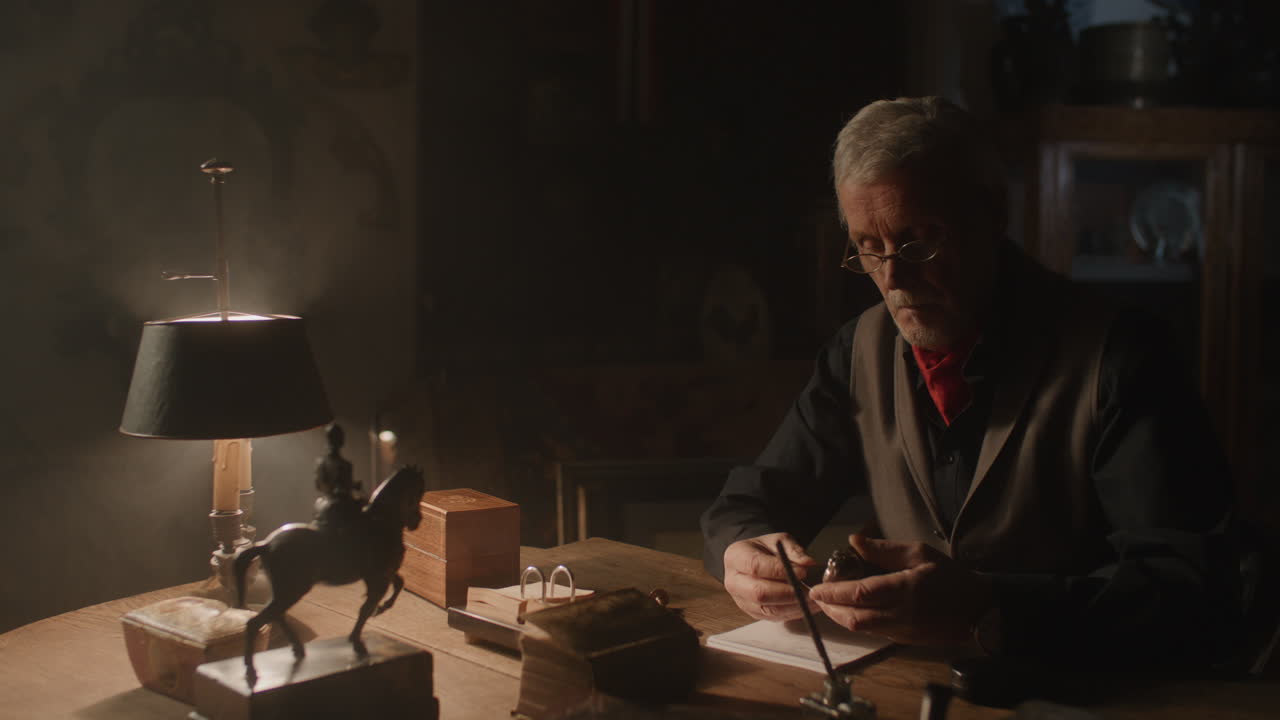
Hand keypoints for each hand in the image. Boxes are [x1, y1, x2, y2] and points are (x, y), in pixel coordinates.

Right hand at [723, 532, 819, 620]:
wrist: (754, 561)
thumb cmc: (766, 549)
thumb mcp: (779, 541)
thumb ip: (793, 549)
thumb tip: (807, 563)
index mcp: (736, 556)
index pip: (756, 566)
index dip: (780, 571)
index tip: (802, 572)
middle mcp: (733, 581)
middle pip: (759, 592)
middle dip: (787, 593)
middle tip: (808, 590)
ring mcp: (741, 600)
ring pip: (768, 609)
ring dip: (793, 606)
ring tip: (812, 599)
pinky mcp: (752, 612)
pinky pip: (773, 617)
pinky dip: (792, 613)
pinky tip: (806, 606)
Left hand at [808, 534, 992, 646]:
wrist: (978, 609)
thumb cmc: (950, 576)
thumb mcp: (920, 553)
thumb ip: (885, 549)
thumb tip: (854, 541)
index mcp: (905, 590)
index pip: (861, 594)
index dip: (834, 593)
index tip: (816, 588)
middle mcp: (901, 614)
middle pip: (855, 618)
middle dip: (831, 608)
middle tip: (816, 596)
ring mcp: (902, 631)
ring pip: (861, 629)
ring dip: (841, 617)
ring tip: (828, 603)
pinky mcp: (904, 640)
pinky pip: (873, 633)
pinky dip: (856, 622)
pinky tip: (850, 611)